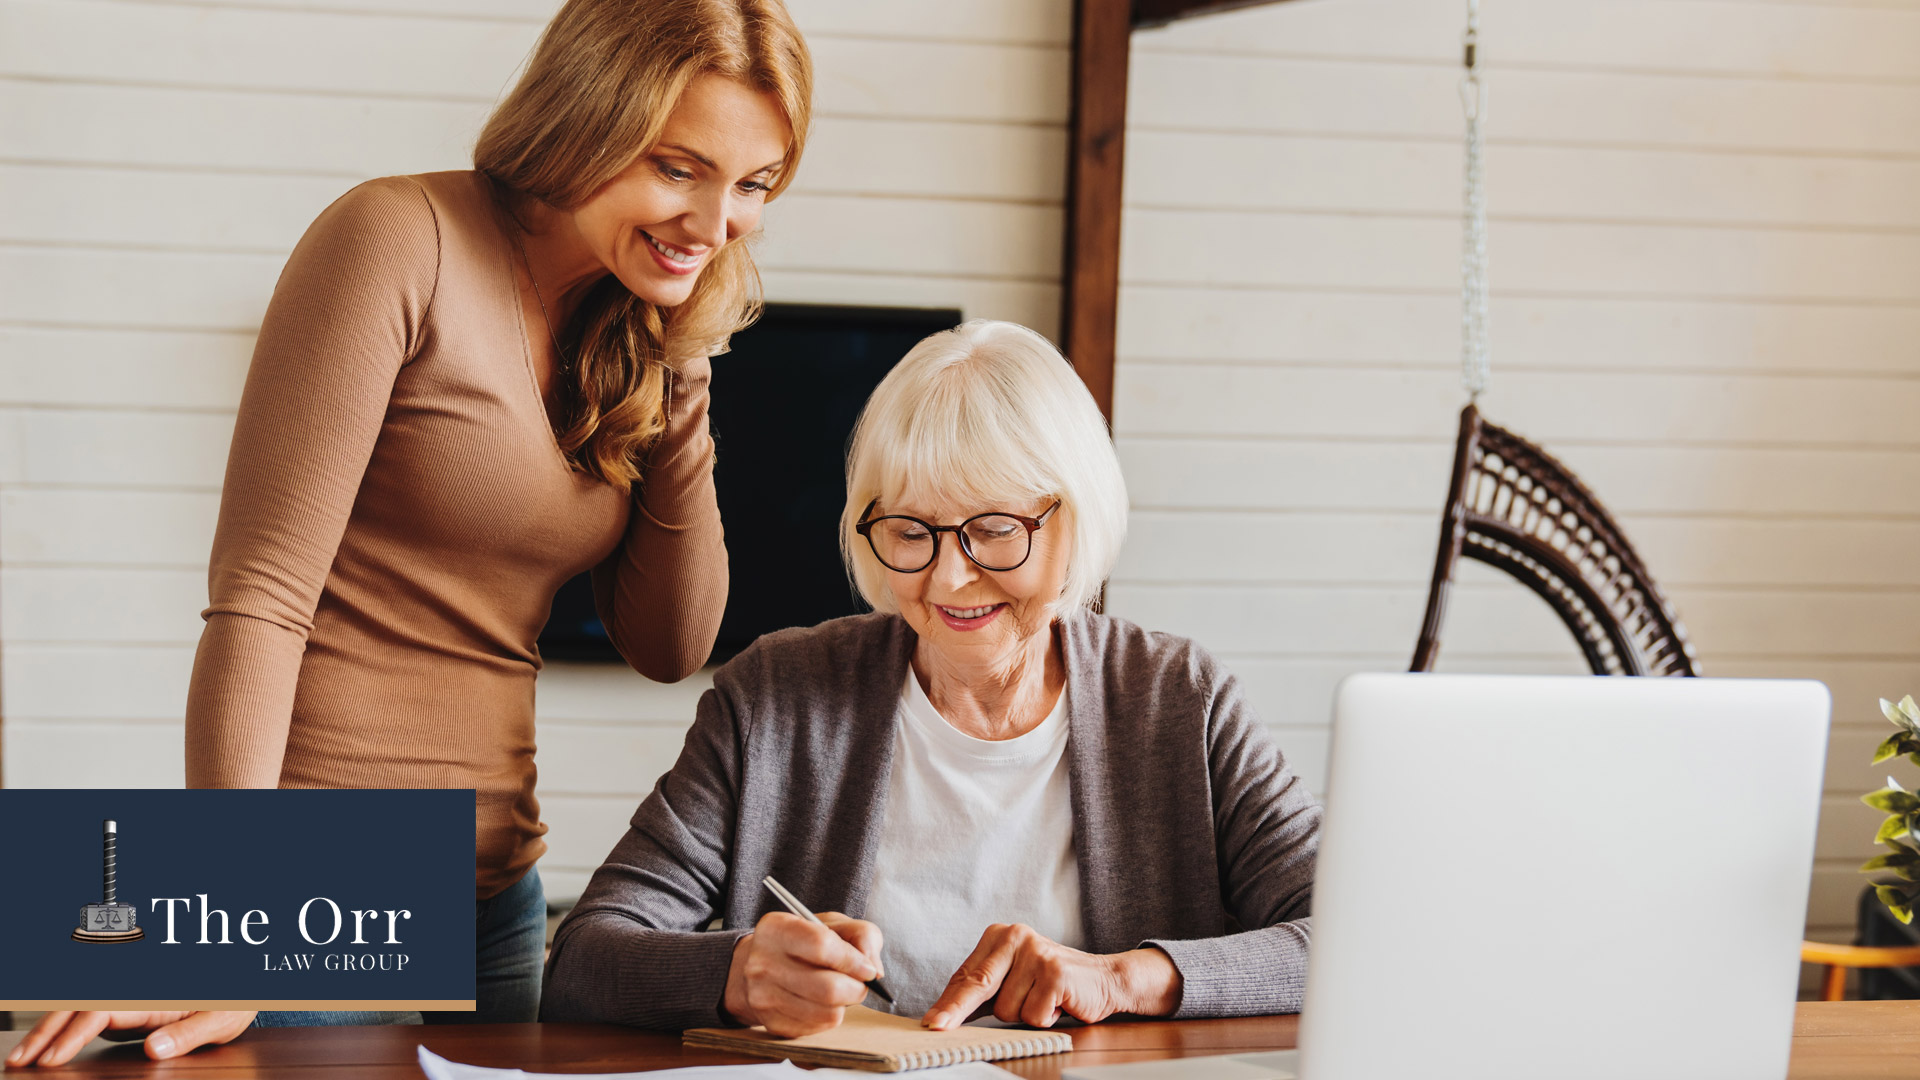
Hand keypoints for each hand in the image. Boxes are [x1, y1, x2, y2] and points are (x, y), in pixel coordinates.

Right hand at [4, 1010, 254, 1067]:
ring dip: (47, 1033)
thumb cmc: (233, 1002)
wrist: (243, 990)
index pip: (101, 1012)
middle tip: (18, 1061)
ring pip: (77, 1012)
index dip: (72, 1035)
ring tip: (21, 1058)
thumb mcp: (220, 1019)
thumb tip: (154, 1050)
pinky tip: (46, 1051)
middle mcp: (134, 995)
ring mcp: (127, 1002)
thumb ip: (188, 1034)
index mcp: (153, 995)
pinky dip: (62, 1034)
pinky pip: (87, 1019)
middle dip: (44, 1034)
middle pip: (79, 1009)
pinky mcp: (126, 1011)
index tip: (51, 1058)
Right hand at [722, 911, 883, 1036]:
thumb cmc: (804, 941)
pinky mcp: (771, 1023)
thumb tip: (874, 971)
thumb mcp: (833, 923)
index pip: (822, 946)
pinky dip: (830, 1017)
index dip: (853, 961)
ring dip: (844, 1004)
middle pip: (828, 988)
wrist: (759, 965)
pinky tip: (822, 1002)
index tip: (868, 969)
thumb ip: (862, 935)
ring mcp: (763, 997)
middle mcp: (762, 963)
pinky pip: (818, 1027)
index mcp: (776, 929)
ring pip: (827, 1012)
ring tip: (839, 990)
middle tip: (859, 983)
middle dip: (856, 989)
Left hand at [922, 924, 1182, 1029]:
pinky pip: (1032, 1015)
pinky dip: (1044, 1019)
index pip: (967, 975)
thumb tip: (945, 1013)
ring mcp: (1036, 954)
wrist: (1104, 979)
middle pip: (978, 985)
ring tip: (1042, 1001)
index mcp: (1001, 936)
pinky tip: (1057, 1003)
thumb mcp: (1014, 978)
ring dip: (1024, 1015)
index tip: (932, 1021)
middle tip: (937, 1026)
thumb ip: (984, 989)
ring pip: (1006, 1009)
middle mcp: (1016, 937)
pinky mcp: (1055, 973)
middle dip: (956, 1011)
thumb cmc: (1052, 982)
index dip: (947, 1002)